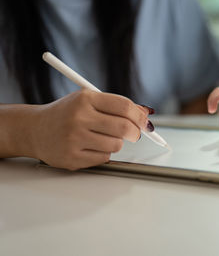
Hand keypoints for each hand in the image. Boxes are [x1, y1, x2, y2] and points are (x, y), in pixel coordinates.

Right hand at [30, 89, 150, 169]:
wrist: (34, 130)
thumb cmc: (66, 114)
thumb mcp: (88, 101)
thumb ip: (115, 105)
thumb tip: (145, 113)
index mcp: (85, 99)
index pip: (124, 106)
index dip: (139, 115)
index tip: (144, 121)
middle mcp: (79, 118)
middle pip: (124, 127)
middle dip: (135, 132)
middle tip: (134, 133)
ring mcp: (74, 139)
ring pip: (116, 145)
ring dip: (117, 143)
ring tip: (103, 138)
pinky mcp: (72, 158)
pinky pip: (104, 157)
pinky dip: (103, 153)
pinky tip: (90, 146)